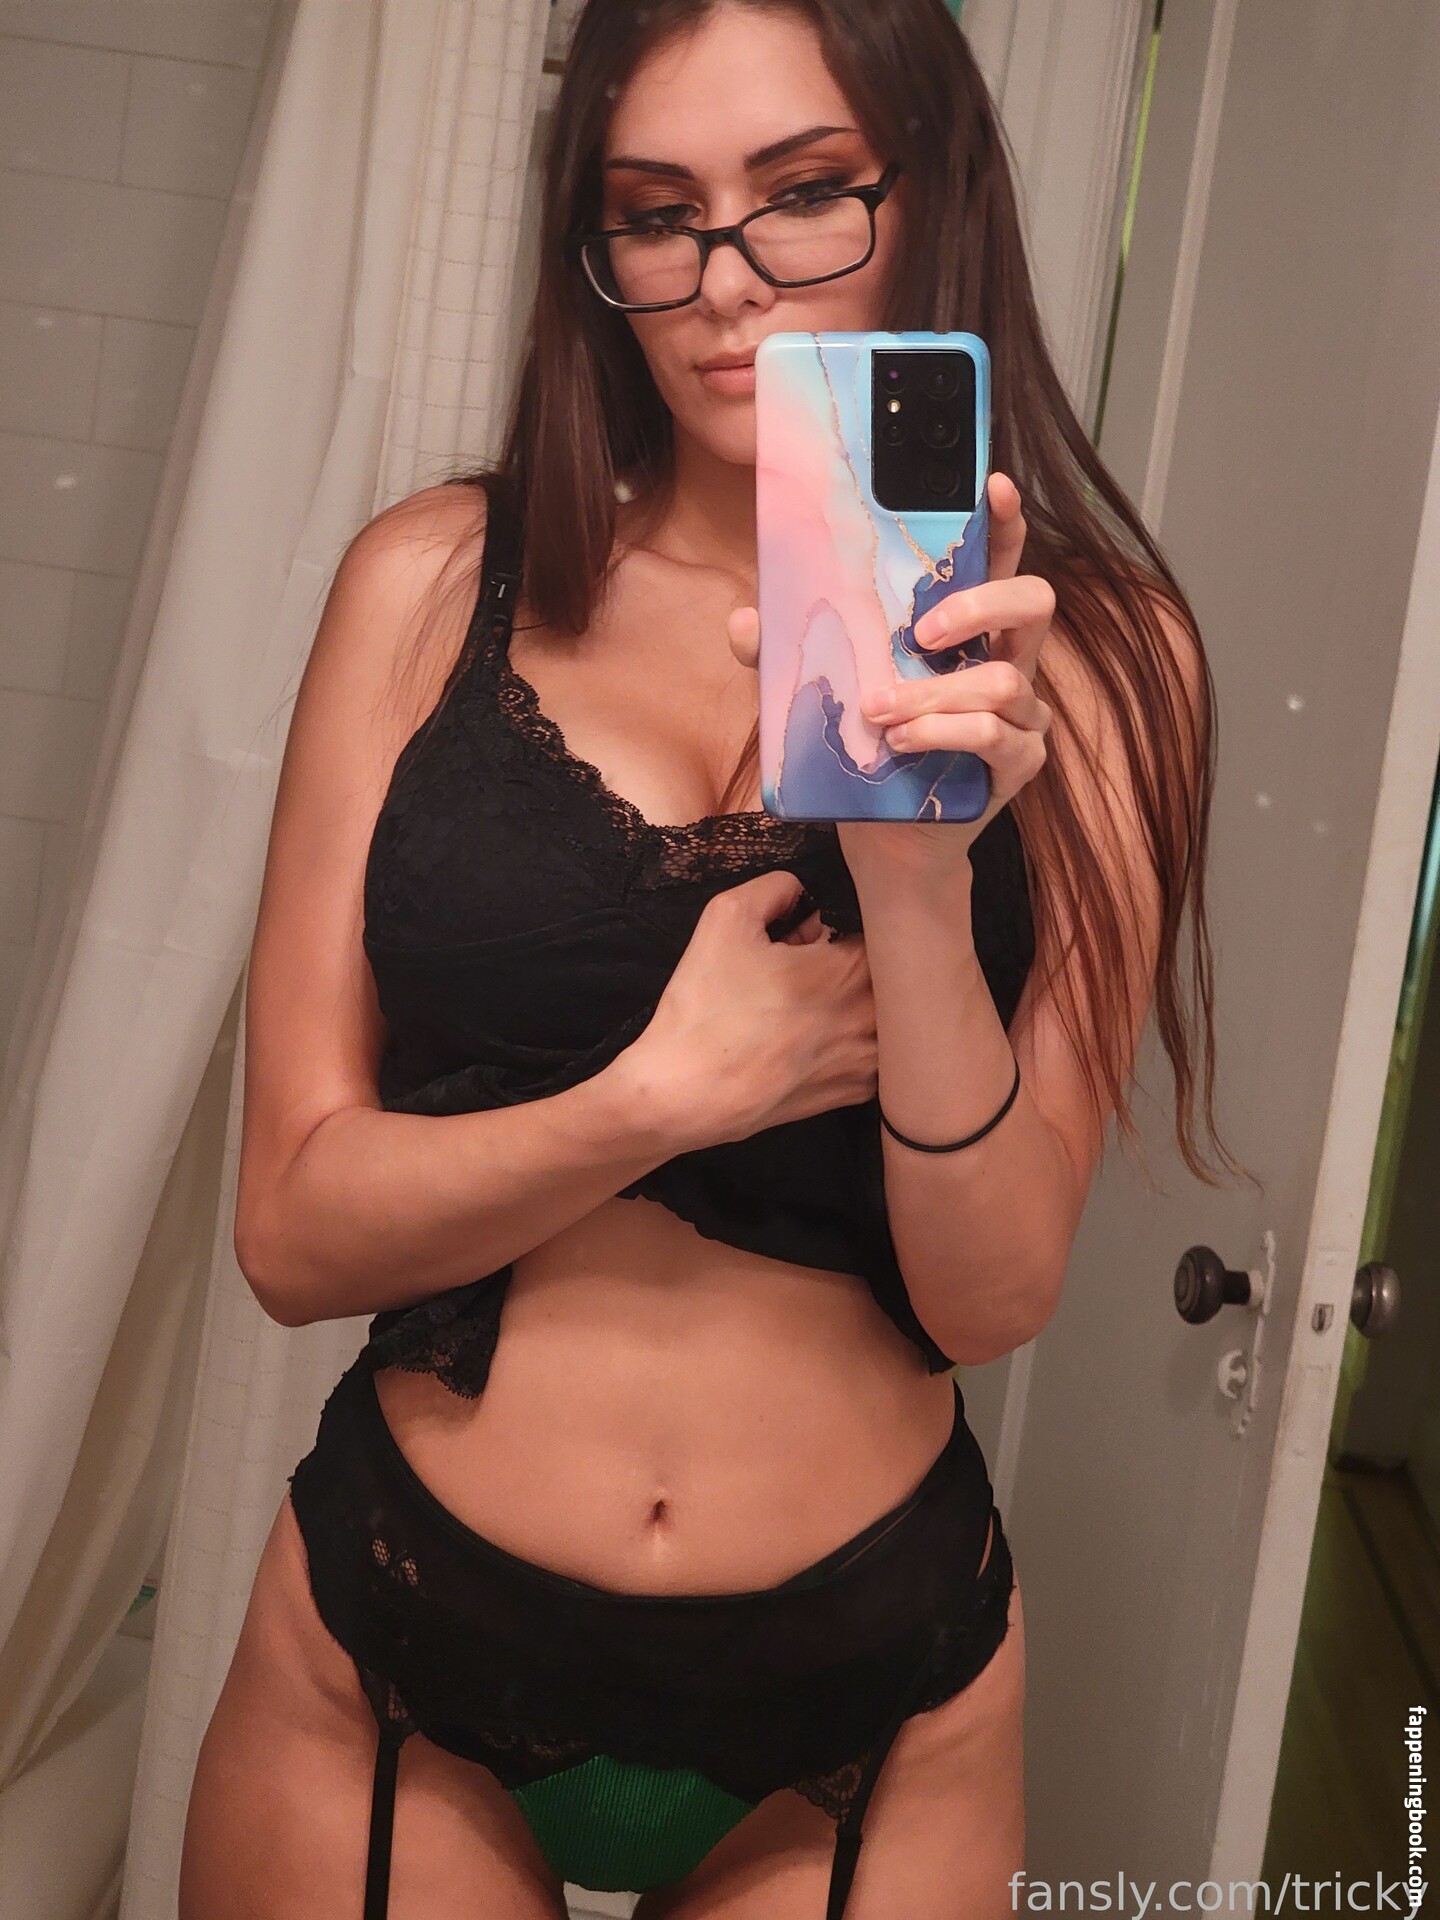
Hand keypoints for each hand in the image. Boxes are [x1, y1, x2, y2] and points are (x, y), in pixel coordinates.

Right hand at [624, 869, 876, 1149]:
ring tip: (810, 1008)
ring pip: (885, 1015)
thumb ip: (775, 888)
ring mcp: (870, 1061)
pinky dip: (853, 1041)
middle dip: (857, 963)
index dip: (849, 925)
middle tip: (810, 968)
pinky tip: (812, 1044)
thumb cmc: (706, 1006)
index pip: (885, 930)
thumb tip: (801, 894)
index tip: (818, 936)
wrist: (686, 1095)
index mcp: (853, 969)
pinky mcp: (856, 1094)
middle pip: (889, 973)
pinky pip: (873, 1054)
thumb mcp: (726, 918)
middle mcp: (875, 1016)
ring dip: (859, 1003)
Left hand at [727, 472, 1053, 874]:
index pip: (997, 563)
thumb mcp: (823, 697)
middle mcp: (1006, 664)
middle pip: (1035, 603)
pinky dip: (944, 735)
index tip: (991, 485)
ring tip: (880, 713)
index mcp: (968, 634)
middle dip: (980, 604)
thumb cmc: (867, 757)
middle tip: (922, 632)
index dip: (1002, 523)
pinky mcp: (1018, 765)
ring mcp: (1021, 716)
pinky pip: (997, 735)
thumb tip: (744, 619)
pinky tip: (902, 745)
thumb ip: (788, 655)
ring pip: (1005, 678)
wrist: (887, 843)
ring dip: (934, 694)